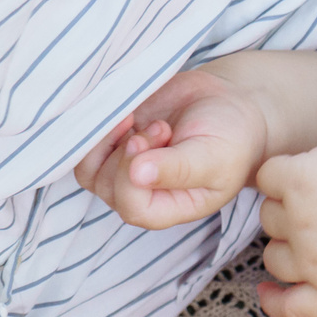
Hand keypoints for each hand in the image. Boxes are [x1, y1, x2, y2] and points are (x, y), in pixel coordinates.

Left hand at [74, 68, 269, 228]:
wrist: (228, 108)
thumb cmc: (231, 139)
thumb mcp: (213, 157)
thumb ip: (178, 168)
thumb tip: (137, 174)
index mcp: (168, 208)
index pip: (131, 207)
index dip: (131, 173)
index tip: (151, 137)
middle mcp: (141, 195)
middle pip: (106, 186)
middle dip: (127, 151)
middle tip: (161, 128)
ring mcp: (123, 169)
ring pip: (88, 168)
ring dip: (108, 139)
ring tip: (145, 122)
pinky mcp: (113, 142)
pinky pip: (85, 142)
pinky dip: (100, 125)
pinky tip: (129, 112)